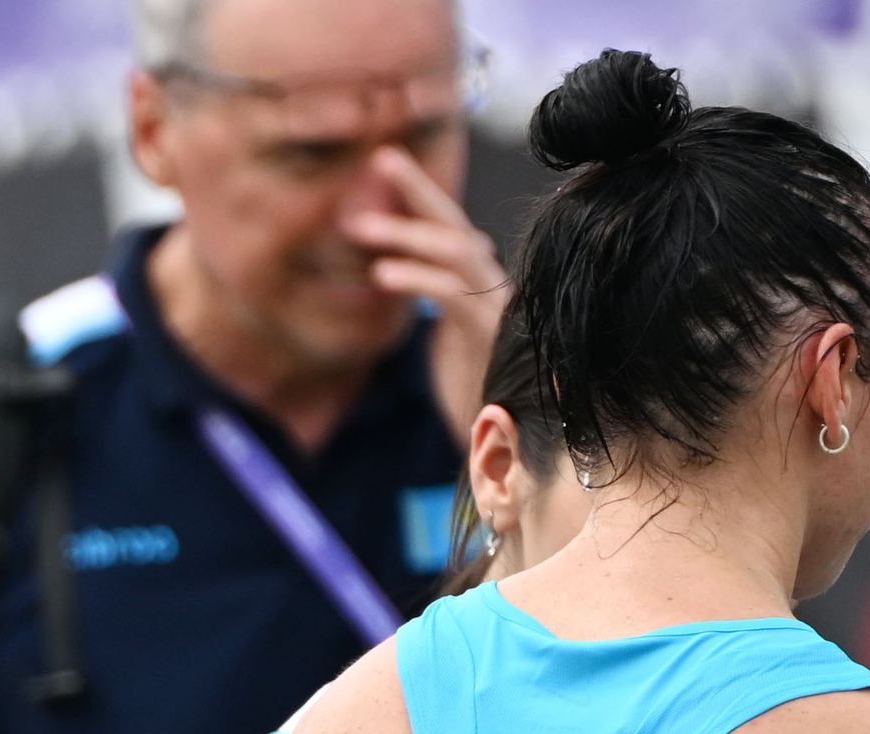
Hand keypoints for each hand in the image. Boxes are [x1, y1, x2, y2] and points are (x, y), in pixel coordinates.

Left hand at [346, 145, 507, 443]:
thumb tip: (403, 268)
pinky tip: (382, 273)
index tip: (384, 163)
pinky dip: (419, 279)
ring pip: (457, 251)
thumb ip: (433, 298)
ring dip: (407, 234)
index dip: (419, 193)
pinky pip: (454, 295)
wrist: (510, 439)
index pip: (448, 225)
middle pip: (455, 223)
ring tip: (359, 227)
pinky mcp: (489, 334)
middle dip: (419, 188)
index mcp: (478, 283)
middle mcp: (492, 285)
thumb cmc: (478, 388)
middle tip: (380, 158)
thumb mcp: (446, 336)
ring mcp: (495, 306)